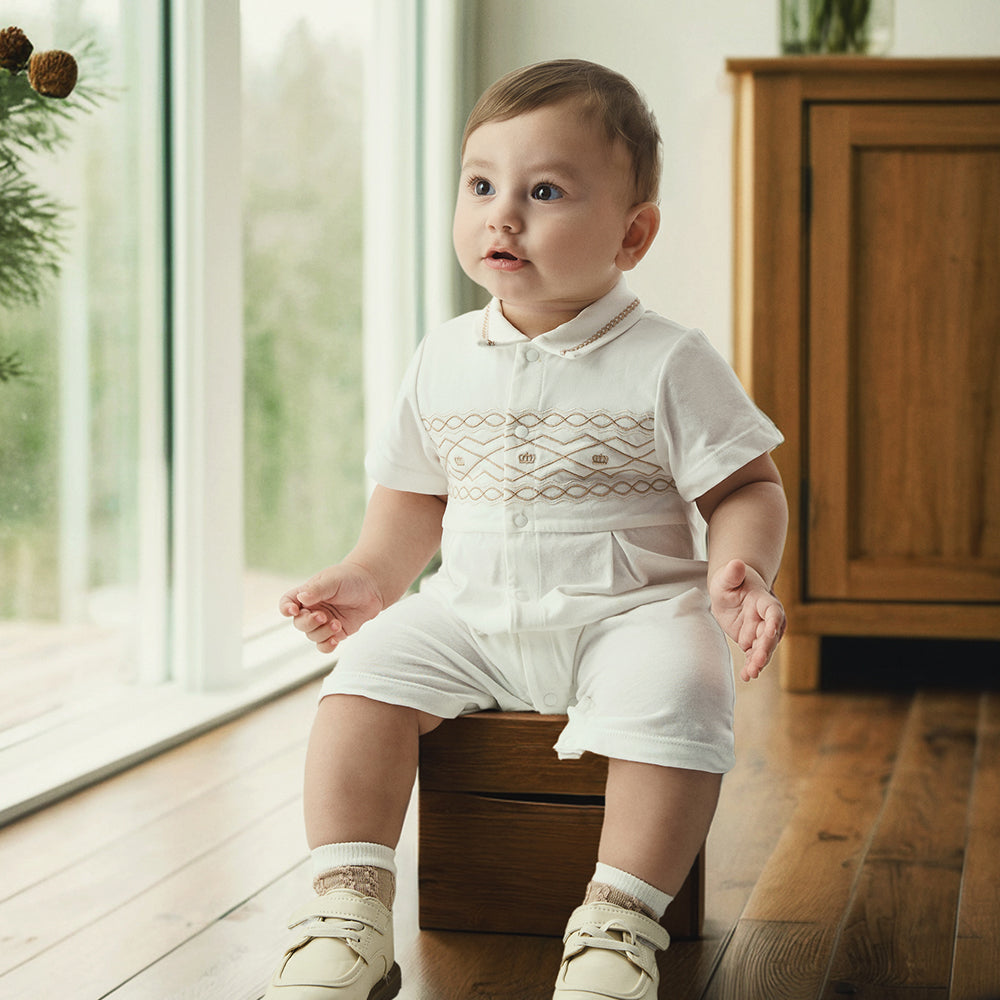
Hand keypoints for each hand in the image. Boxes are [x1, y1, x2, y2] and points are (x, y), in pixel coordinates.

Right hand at [278, 561, 384, 653]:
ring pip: (312, 636)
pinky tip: (335, 640)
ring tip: (337, 623)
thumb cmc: (349, 579)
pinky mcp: (336, 633)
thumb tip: (302, 598)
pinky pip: (324, 646)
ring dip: (322, 632)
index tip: (293, 610)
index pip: (287, 602)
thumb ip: (317, 589)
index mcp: (306, 594)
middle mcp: (312, 610)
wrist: (372, 588)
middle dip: (309, 622)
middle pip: (299, 623)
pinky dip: (327, 645)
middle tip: (323, 616)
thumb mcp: (332, 580)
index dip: (285, 608)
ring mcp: (323, 623)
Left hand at [708, 558, 785, 681]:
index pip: (773, 612)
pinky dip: (751, 666)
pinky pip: (753, 656)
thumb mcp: (726, 577)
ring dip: (759, 662)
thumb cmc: (730, 581)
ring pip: (764, 649)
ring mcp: (761, 632)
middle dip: (765, 649)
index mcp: (764, 601)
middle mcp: (767, 619)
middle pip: (770, 635)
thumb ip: (731, 573)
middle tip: (757, 662)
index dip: (774, 622)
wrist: (731, 591)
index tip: (771, 631)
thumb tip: (736, 563)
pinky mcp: (752, 642)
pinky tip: (746, 676)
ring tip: (751, 673)